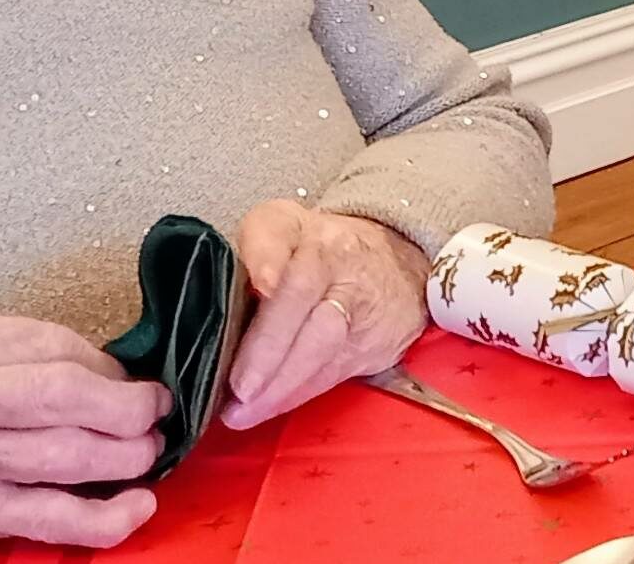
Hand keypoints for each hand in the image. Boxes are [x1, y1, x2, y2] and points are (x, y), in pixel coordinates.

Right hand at [0, 309, 170, 563]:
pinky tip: (135, 506)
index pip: (45, 340)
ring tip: (153, 448)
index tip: (124, 370)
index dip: (99, 358)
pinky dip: (103, 517)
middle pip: (64, 394)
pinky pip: (49, 518)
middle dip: (128, 403)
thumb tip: (80, 359)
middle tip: (158, 406)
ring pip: (67, 456)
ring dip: (128, 454)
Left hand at [221, 202, 428, 429]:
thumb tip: (250, 282)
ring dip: (281, 385)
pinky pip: (330, 374)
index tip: (260, 284)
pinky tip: (268, 408)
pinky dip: (297, 395)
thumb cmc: (316, 246)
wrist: (395, 260)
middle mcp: (335, 263)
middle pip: (303, 300)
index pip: (281, 236)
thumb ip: (256, 245)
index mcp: (303, 229)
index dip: (268, 260)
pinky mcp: (371, 347)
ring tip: (243, 410)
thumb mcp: (280, 224)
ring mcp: (358, 308)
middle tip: (238, 384)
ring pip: (321, 348)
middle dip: (270, 347)